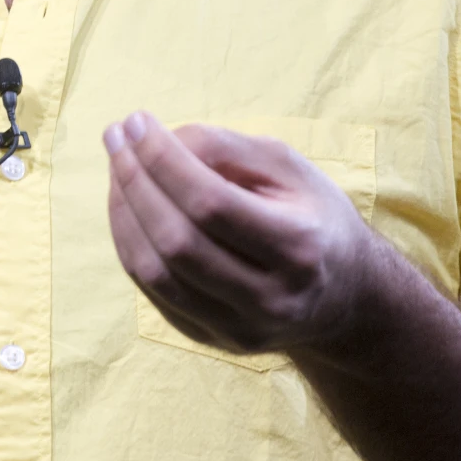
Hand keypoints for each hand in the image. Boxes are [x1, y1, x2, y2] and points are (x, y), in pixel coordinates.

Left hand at [103, 112, 374, 354]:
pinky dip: (130, 242)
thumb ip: (226, 147)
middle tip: (116, 137)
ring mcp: (238, 328)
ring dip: (123, 212)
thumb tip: (159, 140)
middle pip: (177, 240)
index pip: (210, 203)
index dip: (163, 160)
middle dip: (135, 181)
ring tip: (117, 166)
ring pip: (155, 272)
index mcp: (299, 246)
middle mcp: (270, 298)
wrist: (344, 297)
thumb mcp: (289, 168)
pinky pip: (152, 291)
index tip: (135, 121)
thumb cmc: (312, 216)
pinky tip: (126, 205)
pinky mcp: (212, 339)